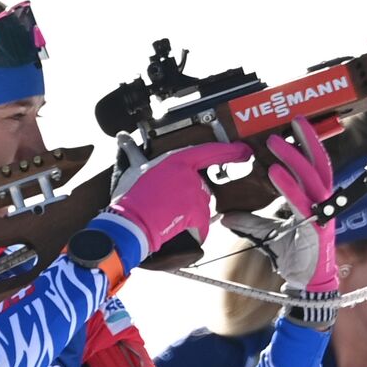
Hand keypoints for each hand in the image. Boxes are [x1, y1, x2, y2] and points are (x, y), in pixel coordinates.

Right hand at [108, 133, 251, 254]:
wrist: (131, 223)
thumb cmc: (130, 196)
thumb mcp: (131, 169)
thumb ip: (131, 152)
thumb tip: (122, 137)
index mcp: (178, 161)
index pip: (209, 152)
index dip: (230, 151)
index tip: (244, 151)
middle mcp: (191, 176)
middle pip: (201, 185)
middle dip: (188, 195)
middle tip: (167, 203)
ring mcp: (197, 196)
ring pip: (201, 205)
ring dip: (189, 212)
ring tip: (167, 215)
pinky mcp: (199, 216)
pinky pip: (202, 224)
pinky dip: (193, 229)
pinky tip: (177, 228)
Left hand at [220, 119, 336, 293]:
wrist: (306, 282)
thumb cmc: (296, 256)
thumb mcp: (269, 234)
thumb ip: (251, 222)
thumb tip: (227, 215)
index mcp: (316, 200)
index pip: (315, 165)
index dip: (308, 144)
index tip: (296, 125)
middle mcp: (323, 203)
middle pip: (318, 165)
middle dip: (305, 142)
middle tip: (288, 124)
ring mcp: (322, 214)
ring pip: (312, 178)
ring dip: (293, 158)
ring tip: (275, 144)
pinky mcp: (316, 228)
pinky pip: (302, 202)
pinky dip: (288, 186)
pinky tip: (275, 173)